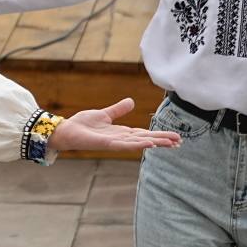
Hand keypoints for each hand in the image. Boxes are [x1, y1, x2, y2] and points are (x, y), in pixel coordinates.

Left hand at [48, 97, 179, 152]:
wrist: (66, 130)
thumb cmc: (82, 124)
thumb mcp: (104, 114)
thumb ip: (118, 109)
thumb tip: (131, 101)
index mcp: (121, 132)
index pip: (145, 133)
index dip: (159, 135)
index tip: (175, 137)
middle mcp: (120, 138)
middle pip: (146, 139)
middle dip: (162, 140)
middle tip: (179, 142)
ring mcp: (114, 142)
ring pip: (139, 142)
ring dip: (154, 142)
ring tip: (170, 143)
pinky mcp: (106, 144)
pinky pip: (124, 145)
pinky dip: (137, 144)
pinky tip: (149, 143)